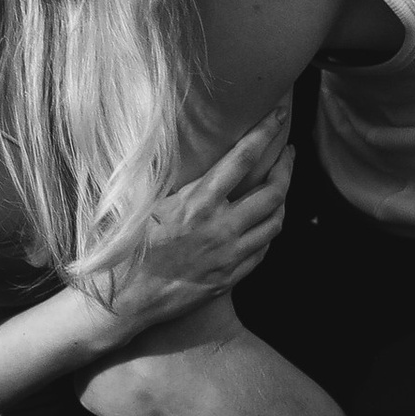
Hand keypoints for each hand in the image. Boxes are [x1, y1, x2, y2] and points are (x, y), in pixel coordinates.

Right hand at [85, 104, 291, 335]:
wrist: (125, 300)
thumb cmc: (127, 247)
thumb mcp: (148, 204)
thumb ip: (178, 183)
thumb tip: (192, 157)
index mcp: (197, 203)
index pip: (243, 159)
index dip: (265, 133)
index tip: (279, 115)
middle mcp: (220, 228)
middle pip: (273, 191)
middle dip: (287, 167)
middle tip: (289, 152)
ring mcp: (229, 256)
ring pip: (275, 222)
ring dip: (283, 199)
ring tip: (281, 186)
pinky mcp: (229, 278)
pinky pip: (263, 250)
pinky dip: (269, 231)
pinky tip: (264, 223)